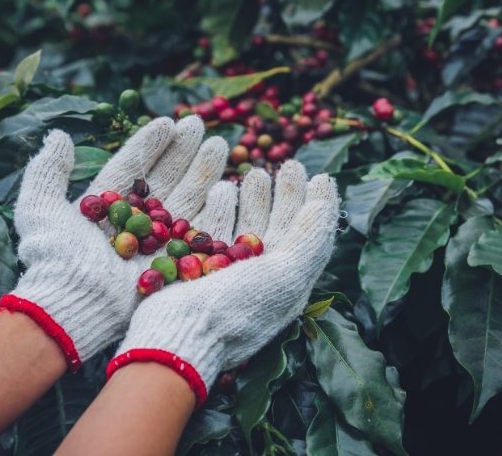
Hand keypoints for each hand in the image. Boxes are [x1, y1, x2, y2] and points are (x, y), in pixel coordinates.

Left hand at [0, 116, 228, 370]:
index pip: (133, 167)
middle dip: (184, 151)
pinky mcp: (176, 260)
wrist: (77, 304)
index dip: (150, 144)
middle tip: (201, 125)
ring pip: (186, 199)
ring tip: (221, 144)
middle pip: (165, 179)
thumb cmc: (56, 260)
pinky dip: (215, 208)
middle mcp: (135, 221)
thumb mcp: (40, 209)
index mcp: (107, 206)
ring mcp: (158, 241)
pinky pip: (200, 229)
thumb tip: (57, 135)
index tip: (169, 121)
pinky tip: (228, 185)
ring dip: (204, 170)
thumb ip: (47, 171)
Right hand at [107, 160, 339, 407]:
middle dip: (286, 193)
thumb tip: (324, 205)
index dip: (319, 205)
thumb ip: (310, 240)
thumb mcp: (285, 276)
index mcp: (289, 280)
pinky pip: (217, 230)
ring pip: (249, 224)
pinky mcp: (201, 265)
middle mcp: (263, 275)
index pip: (311, 237)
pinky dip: (223, 208)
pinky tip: (223, 187)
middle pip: (280, 225)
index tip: (321, 176)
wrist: (177, 337)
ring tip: (256, 172)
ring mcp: (230, 270)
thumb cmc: (235, 309)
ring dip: (255, 196)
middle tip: (289, 164)